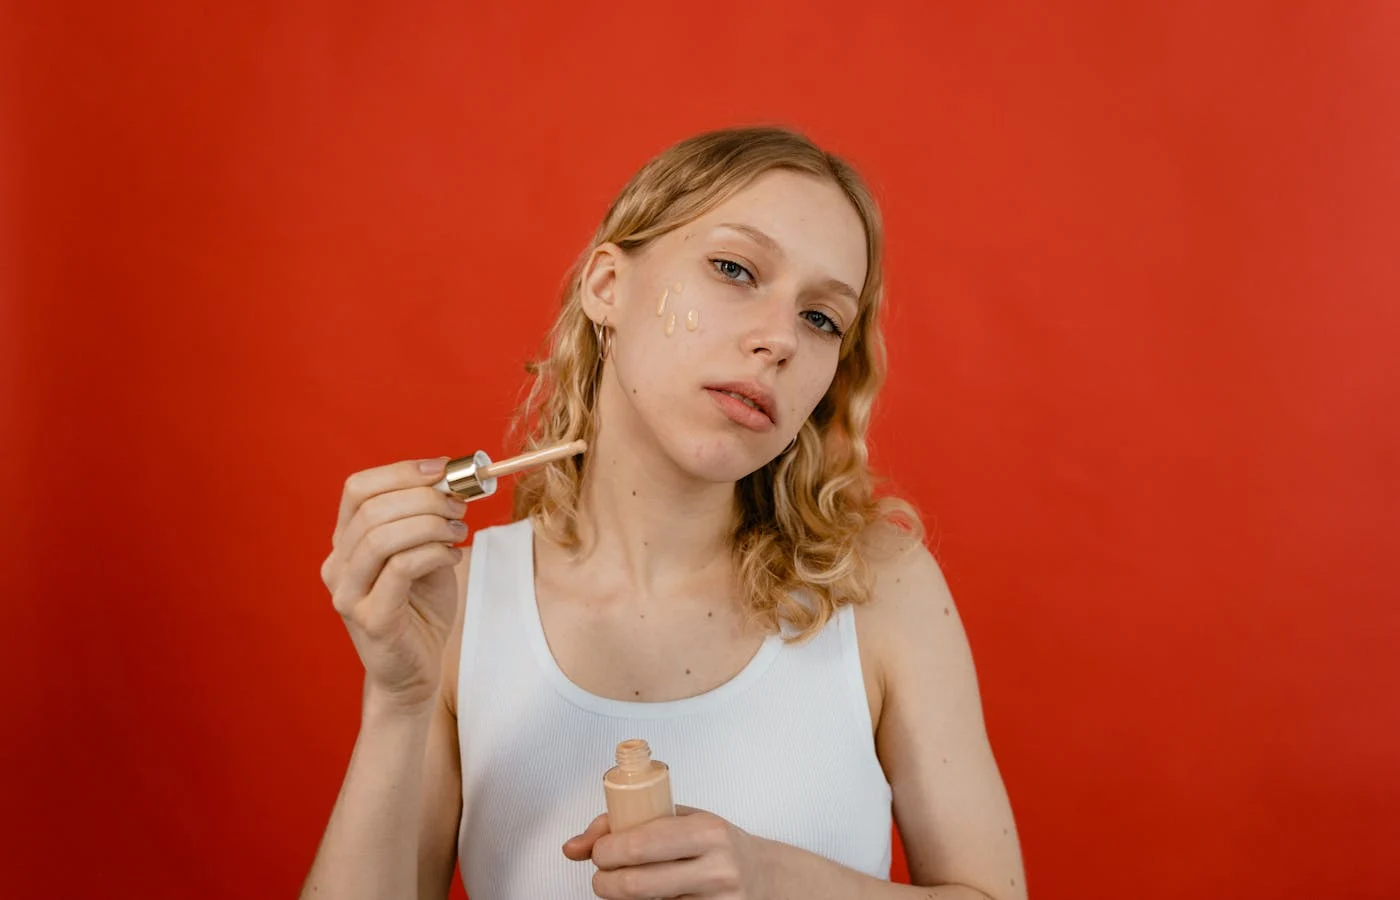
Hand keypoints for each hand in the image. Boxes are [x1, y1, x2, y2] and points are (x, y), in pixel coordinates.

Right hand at [319, 457, 468, 712]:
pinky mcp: (370, 619)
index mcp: (345, 543)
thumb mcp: (425, 553)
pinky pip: (401, 568)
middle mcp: (337, 566)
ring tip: (459, 530)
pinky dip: (433, 553)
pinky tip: (453, 557)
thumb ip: (428, 520)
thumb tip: (452, 481)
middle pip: (372, 509)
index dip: (401, 472)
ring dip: (429, 524)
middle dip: (424, 498)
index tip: (443, 469)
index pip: (357, 489)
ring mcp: (348, 594)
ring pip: (381, 537)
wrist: (415, 671)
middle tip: (460, 505)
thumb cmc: (421, 609)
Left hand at [563, 806, 770, 898]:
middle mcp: (716, 870)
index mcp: (709, 832)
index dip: (605, 851)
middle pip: (634, 885)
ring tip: (627, 886)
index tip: (599, 851)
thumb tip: (574, 846)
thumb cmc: (719, 845)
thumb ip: (628, 824)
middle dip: (604, 881)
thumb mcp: (683, 820)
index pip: (639, 844)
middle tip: (603, 875)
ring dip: (622, 899)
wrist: (766, 879)